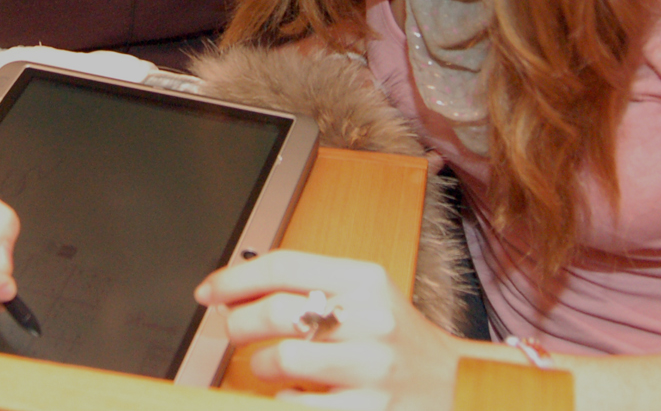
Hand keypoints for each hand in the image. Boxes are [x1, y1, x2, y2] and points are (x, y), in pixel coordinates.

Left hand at [197, 250, 464, 409]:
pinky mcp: (368, 410)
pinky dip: (282, 398)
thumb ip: (311, 285)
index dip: (235, 278)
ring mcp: (371, 367)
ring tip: (267, 366)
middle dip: (239, 322)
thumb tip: (238, 288)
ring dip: (261, 365)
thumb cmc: (395, 339)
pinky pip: (298, 404)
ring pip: (284, 358)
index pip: (283, 265)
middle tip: (232, 330)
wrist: (450, 384)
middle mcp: (370, 319)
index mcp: (364, 280)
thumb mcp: (364, 296)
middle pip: (277, 310)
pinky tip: (290, 394)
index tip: (209, 291)